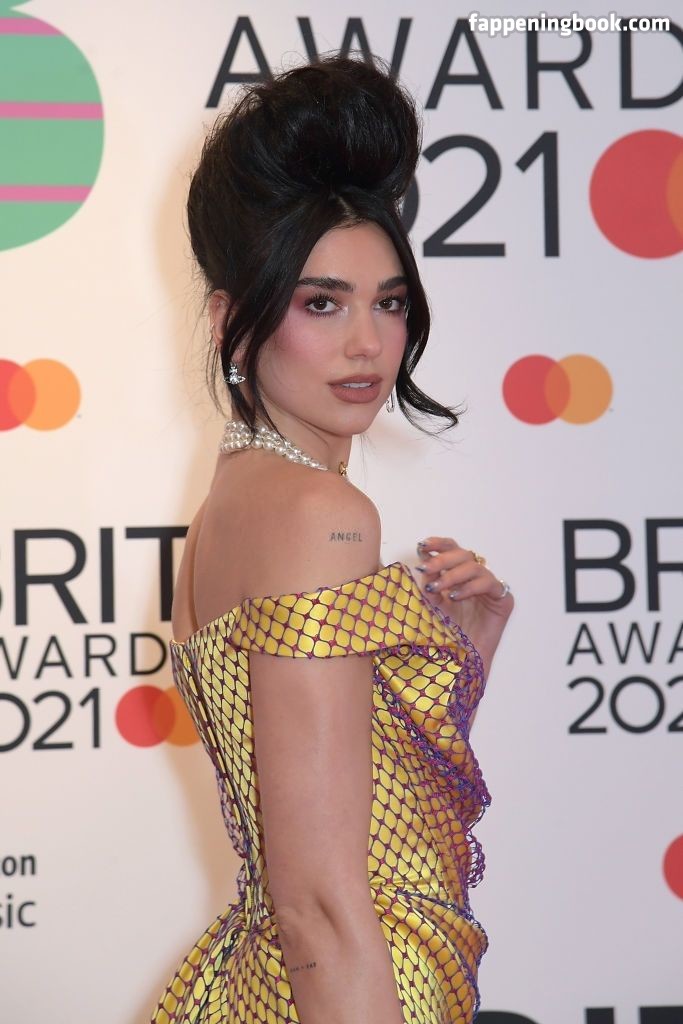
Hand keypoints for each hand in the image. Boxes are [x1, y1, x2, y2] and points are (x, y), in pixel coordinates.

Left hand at [414, 536, 513, 679]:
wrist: (461, 660)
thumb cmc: (446, 633)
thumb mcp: (432, 603)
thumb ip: (430, 583)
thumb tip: (424, 562)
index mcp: (458, 573)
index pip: (452, 549)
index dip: (438, 544)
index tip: (421, 545)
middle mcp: (475, 577)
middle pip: (463, 554)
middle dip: (442, 559)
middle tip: (426, 568)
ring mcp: (490, 587)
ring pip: (474, 566)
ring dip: (453, 575)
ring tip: (438, 588)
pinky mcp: (503, 599)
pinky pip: (488, 583)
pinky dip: (469, 587)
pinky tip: (455, 597)